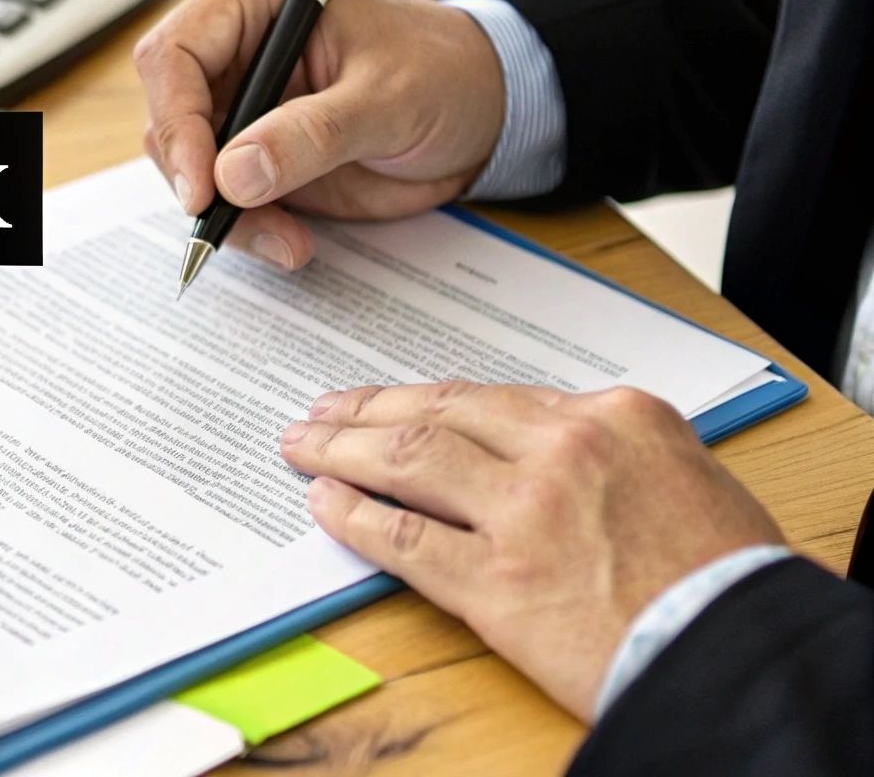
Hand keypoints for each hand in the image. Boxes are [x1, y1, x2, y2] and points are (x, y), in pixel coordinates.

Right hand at [135, 0, 506, 269]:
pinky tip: (292, 241)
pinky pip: (222, 199)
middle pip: (169, 118)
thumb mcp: (389, 98)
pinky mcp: (253, 153)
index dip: (176, 122)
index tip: (203, 186)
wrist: (482, 110)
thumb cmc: (443, 70)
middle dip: (198, 180)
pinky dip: (248, 228)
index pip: (175, 56)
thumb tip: (234, 173)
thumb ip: (313, 133)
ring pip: (189, 168)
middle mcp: (232, 48)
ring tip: (288, 240)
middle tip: (241, 222)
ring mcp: (240, 103)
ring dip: (228, 216)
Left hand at [279, 382, 784, 720]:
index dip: (426, 399)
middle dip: (367, 411)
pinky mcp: (496, 581)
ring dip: (342, 449)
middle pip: (438, 415)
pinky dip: (355, 515)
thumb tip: (540, 453)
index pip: (491, 398)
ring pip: (408, 460)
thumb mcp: (681, 475)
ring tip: (303, 446)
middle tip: (322, 412)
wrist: (742, 649)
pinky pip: (404, 538)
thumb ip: (607, 453)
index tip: (390, 401)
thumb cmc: (725, 575)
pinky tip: (326, 504)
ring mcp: (523, 512)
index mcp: (614, 415)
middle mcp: (562, 448)